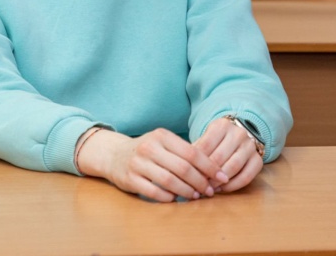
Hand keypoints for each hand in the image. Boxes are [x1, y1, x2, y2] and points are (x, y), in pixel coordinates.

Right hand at [76, 128, 227, 202]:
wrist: (114, 155)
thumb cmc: (147, 151)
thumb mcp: (163, 143)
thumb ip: (184, 152)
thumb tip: (214, 170)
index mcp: (162, 135)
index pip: (192, 152)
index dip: (210, 166)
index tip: (222, 177)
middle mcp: (149, 147)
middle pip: (183, 168)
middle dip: (201, 182)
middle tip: (210, 191)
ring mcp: (138, 163)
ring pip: (170, 181)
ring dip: (187, 191)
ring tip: (196, 196)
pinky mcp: (130, 179)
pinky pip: (155, 192)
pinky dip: (169, 197)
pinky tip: (176, 198)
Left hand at [193, 117, 263, 192]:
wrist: (239, 135)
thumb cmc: (217, 140)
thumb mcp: (206, 137)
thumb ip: (197, 149)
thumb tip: (183, 166)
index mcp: (222, 125)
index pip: (206, 145)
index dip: (196, 162)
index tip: (188, 174)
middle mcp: (239, 133)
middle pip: (219, 157)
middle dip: (207, 174)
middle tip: (197, 185)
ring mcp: (250, 146)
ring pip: (233, 167)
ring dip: (219, 181)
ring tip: (208, 189)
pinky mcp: (258, 160)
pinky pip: (246, 177)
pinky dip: (233, 186)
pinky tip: (222, 189)